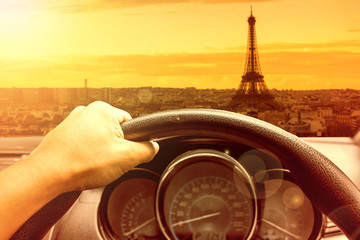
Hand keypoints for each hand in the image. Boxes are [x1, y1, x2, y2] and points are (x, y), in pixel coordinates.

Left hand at [28, 101, 158, 191]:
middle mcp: (87, 111)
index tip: (124, 153)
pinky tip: (82, 164)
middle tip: (108, 161)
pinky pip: (84, 144)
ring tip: (92, 164)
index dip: (132, 142)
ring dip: (100, 152)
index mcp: (103, 110)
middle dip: (115, 148)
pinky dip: (86, 154)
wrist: (47, 175)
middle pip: (115, 132)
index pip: (131, 124)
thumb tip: (153, 147)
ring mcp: (73, 121)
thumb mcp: (126, 157)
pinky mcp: (63, 134)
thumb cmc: (81, 163)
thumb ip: (146, 150)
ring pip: (99, 139)